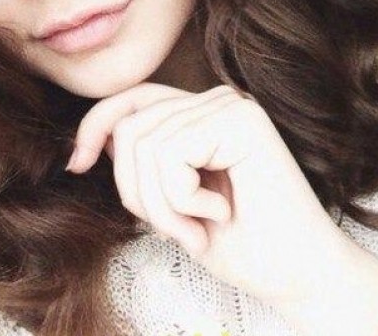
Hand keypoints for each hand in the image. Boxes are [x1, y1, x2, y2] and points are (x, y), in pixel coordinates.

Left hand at [66, 82, 377, 334]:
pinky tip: (219, 214)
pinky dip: (182, 200)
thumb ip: (144, 161)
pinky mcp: (241, 119)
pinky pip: (171, 154)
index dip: (95, 126)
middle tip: (179, 230)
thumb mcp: (169, 199)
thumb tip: (94, 140)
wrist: (300, 277)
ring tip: (199, 228)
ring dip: (163, 206)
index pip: (131, 101)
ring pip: (145, 144)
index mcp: (199, 114)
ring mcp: (230, 105)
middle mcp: (215, 100)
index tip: (77, 164)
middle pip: (131, 128)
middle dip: (139, 193)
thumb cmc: (238, 243)